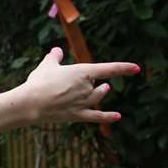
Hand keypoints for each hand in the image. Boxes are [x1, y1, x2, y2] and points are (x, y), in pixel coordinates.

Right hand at [17, 48, 139, 124]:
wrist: (31, 103)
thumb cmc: (39, 82)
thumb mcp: (46, 65)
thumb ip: (54, 57)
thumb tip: (57, 51)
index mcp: (83, 72)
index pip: (109, 69)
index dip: (124, 68)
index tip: (136, 68)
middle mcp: (87, 87)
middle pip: (97, 84)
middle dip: (94, 82)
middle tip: (88, 79)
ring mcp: (84, 102)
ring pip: (98, 97)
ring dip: (102, 92)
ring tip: (105, 89)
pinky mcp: (78, 115)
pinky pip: (97, 116)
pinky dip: (108, 116)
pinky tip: (118, 116)